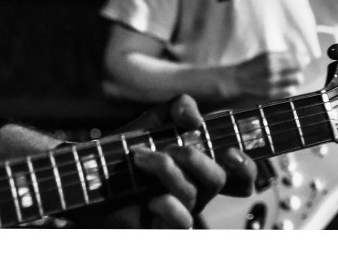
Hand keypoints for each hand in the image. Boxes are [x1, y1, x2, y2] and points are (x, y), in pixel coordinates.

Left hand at [94, 95, 256, 227]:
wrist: (91, 175)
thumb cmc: (126, 150)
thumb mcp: (154, 121)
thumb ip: (178, 109)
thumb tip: (194, 116)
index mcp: (201, 167)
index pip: (240, 176)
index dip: (246, 167)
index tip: (231, 152)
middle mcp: (196, 191)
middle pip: (219, 179)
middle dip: (195, 158)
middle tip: (169, 148)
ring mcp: (181, 211)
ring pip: (195, 194)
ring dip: (166, 169)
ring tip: (139, 158)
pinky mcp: (163, 227)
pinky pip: (182, 221)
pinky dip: (167, 204)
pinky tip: (148, 198)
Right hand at [222, 51, 303, 101]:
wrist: (233, 83)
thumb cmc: (248, 69)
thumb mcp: (263, 57)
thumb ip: (280, 57)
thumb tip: (303, 57)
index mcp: (270, 56)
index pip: (296, 56)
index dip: (302, 58)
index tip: (303, 60)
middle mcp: (273, 68)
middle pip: (299, 68)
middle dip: (298, 70)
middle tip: (294, 72)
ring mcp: (272, 82)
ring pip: (297, 80)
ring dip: (295, 80)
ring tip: (288, 81)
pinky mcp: (271, 94)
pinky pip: (290, 91)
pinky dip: (290, 89)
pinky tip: (283, 88)